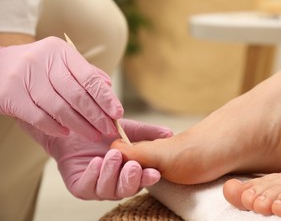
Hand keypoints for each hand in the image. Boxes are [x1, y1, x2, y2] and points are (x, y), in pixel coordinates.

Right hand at [0, 36, 122, 140]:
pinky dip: (55, 127)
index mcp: (61, 52)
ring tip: (93, 135)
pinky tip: (66, 133)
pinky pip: (38, 117)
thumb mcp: (63, 62)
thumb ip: (86, 74)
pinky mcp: (10, 94)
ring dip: (80, 125)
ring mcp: (24, 77)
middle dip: (96, 116)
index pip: (89, 77)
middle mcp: (43, 61)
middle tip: (109, 129)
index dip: (105, 98)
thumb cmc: (39, 67)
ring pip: (59, 108)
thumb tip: (108, 89)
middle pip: (76, 95)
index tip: (118, 113)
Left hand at [21, 118, 172, 199]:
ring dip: (112, 173)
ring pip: (108, 190)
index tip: (154, 172)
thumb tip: (169, 134)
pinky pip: (87, 187)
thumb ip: (148, 133)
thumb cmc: (104, 130)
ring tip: (113, 155)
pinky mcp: (80, 187)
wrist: (76, 126)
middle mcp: (117, 184)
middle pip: (127, 190)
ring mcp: (98, 187)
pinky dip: (93, 175)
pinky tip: (96, 161)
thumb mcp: (129, 129)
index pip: (142, 180)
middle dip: (131, 179)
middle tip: (133, 165)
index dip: (148, 178)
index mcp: (131, 173)